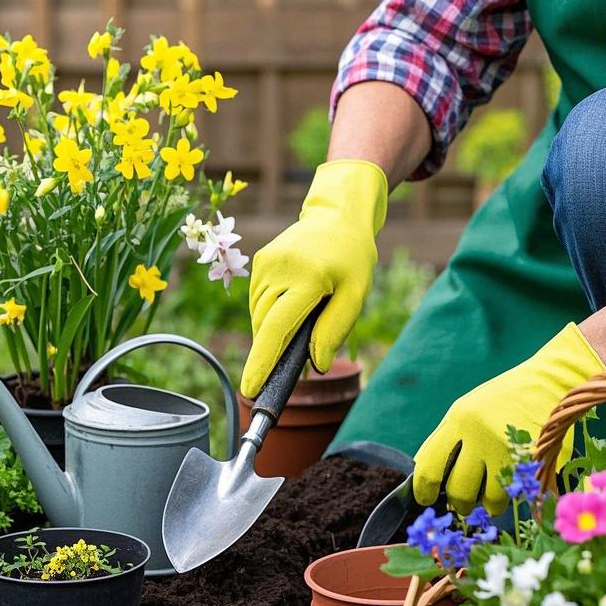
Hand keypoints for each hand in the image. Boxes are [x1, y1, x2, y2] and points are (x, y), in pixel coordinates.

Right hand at [241, 160, 387, 396]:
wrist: (337, 216)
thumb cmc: (352, 258)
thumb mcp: (355, 294)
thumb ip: (334, 330)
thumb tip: (317, 365)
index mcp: (307, 278)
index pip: (277, 328)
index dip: (262, 362)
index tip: (249, 389)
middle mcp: (279, 269)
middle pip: (266, 326)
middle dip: (275, 346)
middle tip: (301, 347)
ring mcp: (265, 263)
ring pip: (259, 315)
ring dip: (274, 328)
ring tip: (303, 314)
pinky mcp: (259, 261)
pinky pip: (259, 300)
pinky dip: (271, 311)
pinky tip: (291, 302)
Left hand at [413, 323, 605, 512]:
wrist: (551, 382)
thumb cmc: (503, 400)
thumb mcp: (467, 410)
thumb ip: (446, 440)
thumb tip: (425, 475)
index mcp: (460, 420)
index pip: (430, 467)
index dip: (424, 490)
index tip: (426, 498)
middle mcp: (483, 436)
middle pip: (460, 490)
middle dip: (461, 503)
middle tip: (464, 504)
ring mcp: (511, 450)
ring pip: (492, 500)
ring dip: (491, 505)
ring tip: (492, 500)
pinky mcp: (536, 462)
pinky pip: (520, 493)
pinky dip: (516, 494)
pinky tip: (515, 484)